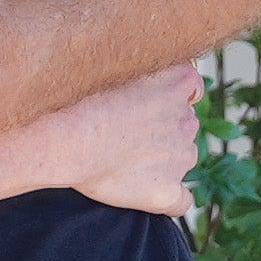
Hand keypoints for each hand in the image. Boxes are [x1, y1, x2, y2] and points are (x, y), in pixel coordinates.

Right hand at [65, 63, 205, 217]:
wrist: (68, 137)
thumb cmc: (81, 96)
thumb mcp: (114, 61)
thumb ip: (138, 64)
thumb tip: (138, 64)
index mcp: (178, 81)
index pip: (191, 88)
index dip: (169, 97)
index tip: (146, 102)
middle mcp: (187, 119)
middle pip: (184, 124)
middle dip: (163, 127)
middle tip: (125, 131)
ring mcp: (180, 156)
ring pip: (181, 157)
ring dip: (163, 157)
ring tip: (122, 157)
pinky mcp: (167, 190)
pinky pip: (182, 200)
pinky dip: (169, 196)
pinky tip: (147, 191)